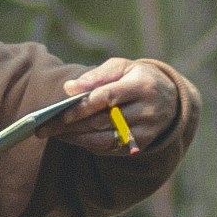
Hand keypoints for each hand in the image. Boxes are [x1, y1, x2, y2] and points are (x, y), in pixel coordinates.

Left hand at [55, 56, 173, 153]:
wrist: (170, 99)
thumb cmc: (137, 78)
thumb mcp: (122, 67)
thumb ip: (96, 76)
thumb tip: (70, 88)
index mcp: (142, 85)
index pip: (108, 97)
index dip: (83, 107)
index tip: (61, 113)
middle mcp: (147, 109)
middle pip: (103, 120)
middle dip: (72, 126)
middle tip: (46, 128)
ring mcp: (146, 130)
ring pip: (105, 138)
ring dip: (76, 138)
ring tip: (54, 134)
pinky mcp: (141, 144)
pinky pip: (110, 148)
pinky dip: (88, 144)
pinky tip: (72, 138)